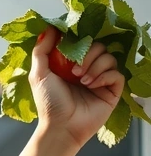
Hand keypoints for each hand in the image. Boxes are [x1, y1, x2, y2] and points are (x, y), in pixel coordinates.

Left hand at [29, 28, 124, 150]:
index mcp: (71, 64)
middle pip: (99, 46)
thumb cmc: (49, 103)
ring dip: (95, 67)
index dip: (80, 41)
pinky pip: (117, 74)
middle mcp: (88, 69)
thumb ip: (42, 51)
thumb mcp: (39, 74)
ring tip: (82, 81)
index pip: (83, 42)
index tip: (72, 48)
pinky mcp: (112, 90)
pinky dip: (105, 77)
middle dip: (88, 55)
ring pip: (110, 58)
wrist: (60, 127)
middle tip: (75, 72)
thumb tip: (49, 28)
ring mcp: (101, 80)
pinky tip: (93, 86)